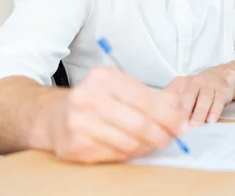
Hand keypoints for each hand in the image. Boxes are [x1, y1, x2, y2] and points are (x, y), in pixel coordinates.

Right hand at [46, 66, 188, 162]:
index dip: (170, 115)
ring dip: (146, 146)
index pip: (147, 100)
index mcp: (105, 78)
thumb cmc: (95, 100)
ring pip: (129, 143)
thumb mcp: (121, 87)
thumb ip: (152, 97)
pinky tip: (130, 147)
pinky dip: (128, 154)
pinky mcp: (75, 145)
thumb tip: (182, 113)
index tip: (182, 124)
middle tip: (171, 138)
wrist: (52, 115)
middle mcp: (89, 97)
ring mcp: (79, 123)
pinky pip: (115, 155)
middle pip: (140, 124)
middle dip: (162, 134)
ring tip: (150, 142)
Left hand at [165, 66, 234, 125]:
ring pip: (205, 98)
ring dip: (200, 111)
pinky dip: (215, 110)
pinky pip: (218, 100)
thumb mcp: (186, 91)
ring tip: (196, 123)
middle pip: (189, 95)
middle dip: (185, 110)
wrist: (221, 76)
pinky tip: (211, 119)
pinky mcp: (222, 90)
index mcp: (183, 83)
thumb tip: (168, 123)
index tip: (168, 120)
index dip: (171, 107)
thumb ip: (177, 104)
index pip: (174, 94)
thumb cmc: (199, 90)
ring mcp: (210, 84)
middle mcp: (196, 81)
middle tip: (181, 124)